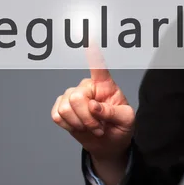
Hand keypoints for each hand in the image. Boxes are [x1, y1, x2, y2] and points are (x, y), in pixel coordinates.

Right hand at [51, 45, 134, 161]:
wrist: (108, 145)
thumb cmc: (120, 128)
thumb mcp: (126, 120)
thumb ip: (113, 112)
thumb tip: (94, 106)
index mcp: (105, 85)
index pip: (99, 68)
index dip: (93, 55)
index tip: (89, 39)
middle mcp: (87, 87)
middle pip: (76, 97)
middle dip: (87, 117)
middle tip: (98, 127)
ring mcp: (72, 97)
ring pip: (65, 108)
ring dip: (79, 123)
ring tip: (90, 127)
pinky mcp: (62, 108)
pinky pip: (57, 115)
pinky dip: (68, 125)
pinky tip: (78, 126)